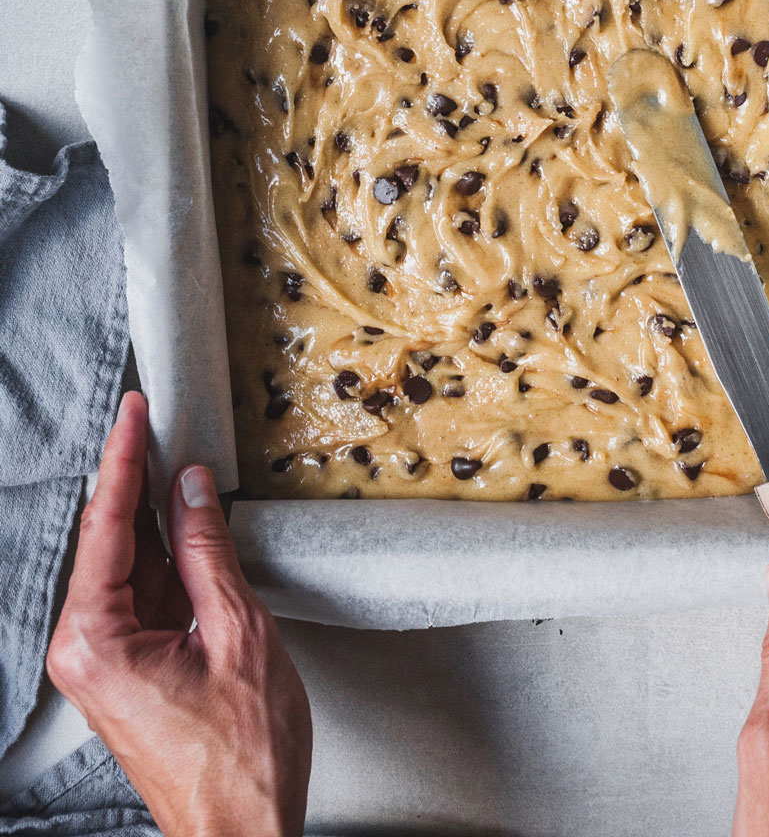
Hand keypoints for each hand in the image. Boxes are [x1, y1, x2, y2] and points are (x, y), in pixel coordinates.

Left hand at [47, 391, 311, 836]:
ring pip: (130, 565)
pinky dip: (168, 558)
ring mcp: (105, 662)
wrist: (243, 835)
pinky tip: (191, 526)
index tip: (134, 412)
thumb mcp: (237, 632)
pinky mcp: (130, 670)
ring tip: (184, 465)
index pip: (106, 525)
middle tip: (159, 422)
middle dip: (138, 481)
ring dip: (158, 519)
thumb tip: (191, 489)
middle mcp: (86, 650)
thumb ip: (207, 551)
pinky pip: (144, 595)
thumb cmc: (242, 760)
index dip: (123, 459)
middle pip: (111, 541)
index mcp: (96, 640)